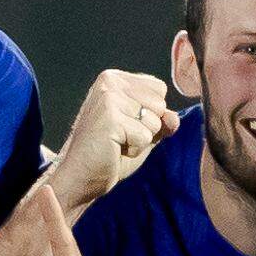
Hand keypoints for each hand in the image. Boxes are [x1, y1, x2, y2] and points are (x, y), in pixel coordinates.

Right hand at [44, 68, 173, 209]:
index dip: (151, 114)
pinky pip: (145, 136)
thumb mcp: (142, 133)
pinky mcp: (110, 118)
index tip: (126, 125)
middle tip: (120, 136)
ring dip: (141, 139)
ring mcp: (109, 98)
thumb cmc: (109, 154)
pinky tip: (114, 148)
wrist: (80, 176)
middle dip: (148, 126)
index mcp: (115, 79)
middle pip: (160, 102)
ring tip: (117, 142)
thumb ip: (161, 122)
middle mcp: (110, 81)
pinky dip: (135, 149)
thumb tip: (174, 118)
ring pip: (155, 120)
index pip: (159, 89)